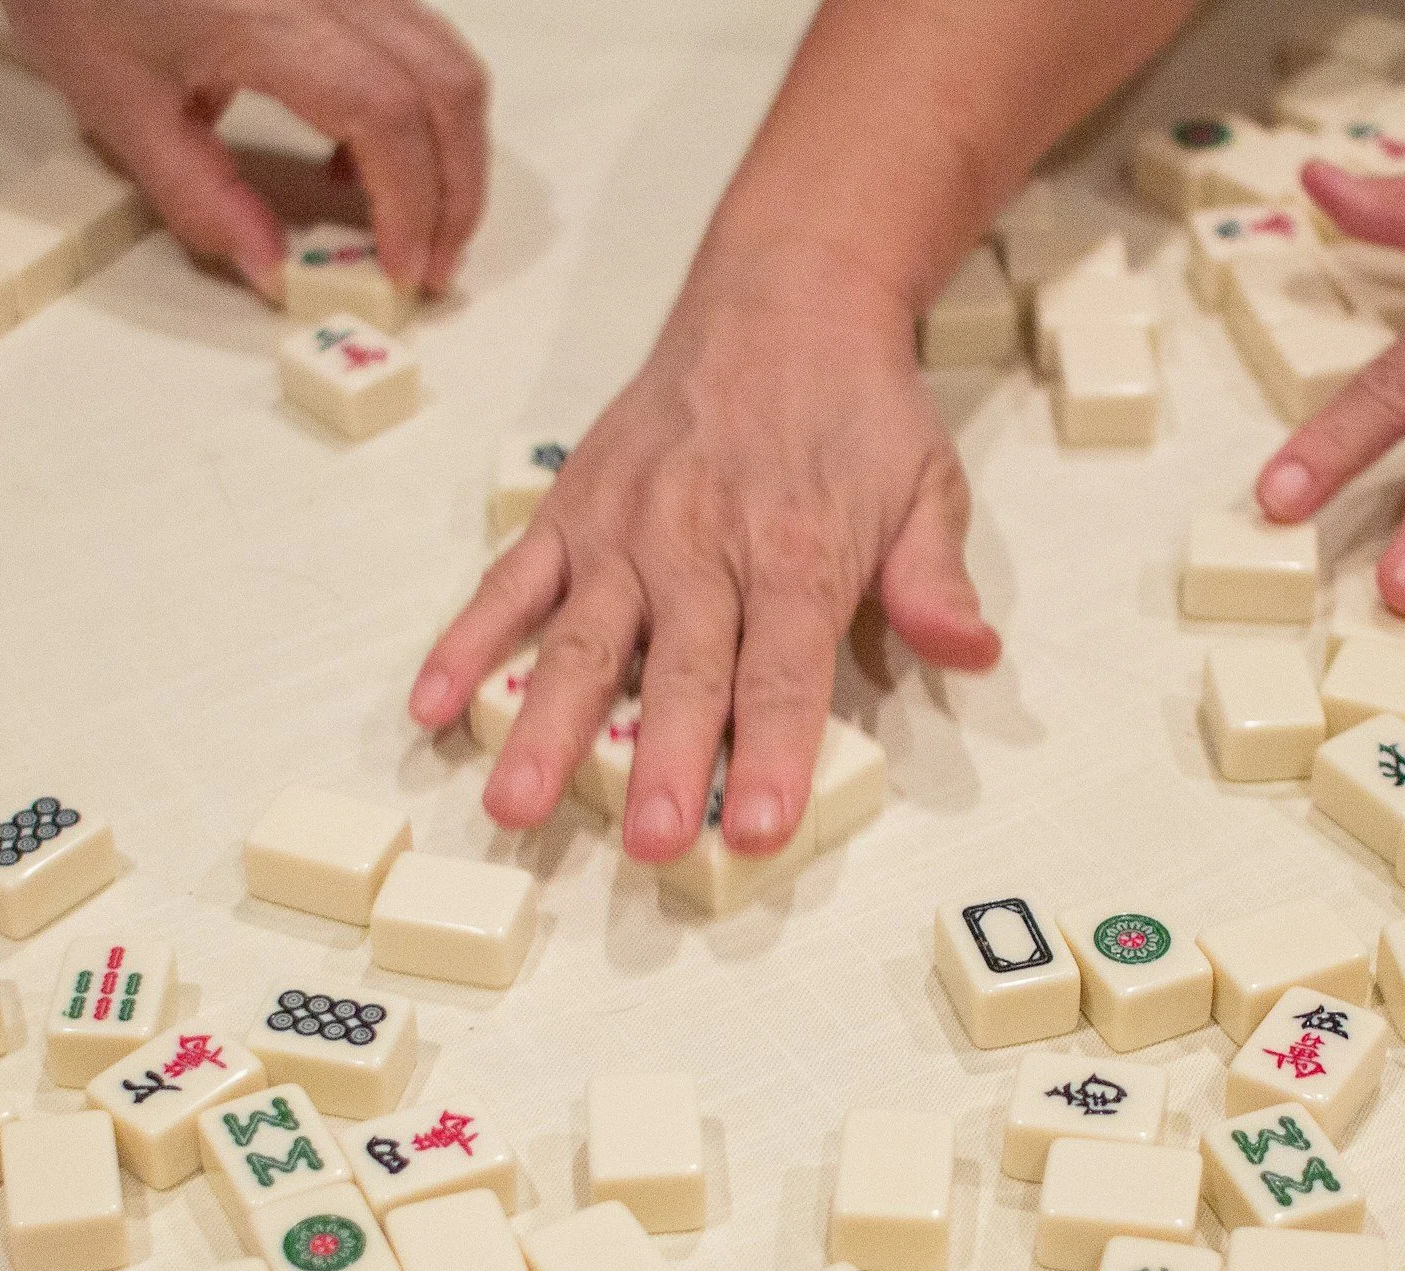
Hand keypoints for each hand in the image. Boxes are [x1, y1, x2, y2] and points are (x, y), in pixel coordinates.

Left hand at [4, 0, 487, 299]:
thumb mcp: (119, 104)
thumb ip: (200, 194)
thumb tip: (269, 265)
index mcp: (268, 17)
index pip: (386, 117)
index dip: (412, 206)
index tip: (400, 268)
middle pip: (447, 87)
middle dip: (457, 191)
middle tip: (432, 263)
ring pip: (447, 58)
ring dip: (450, 151)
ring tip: (415, 223)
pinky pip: (415, 37)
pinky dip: (419, 108)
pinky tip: (363, 158)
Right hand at [409, 249, 998, 862]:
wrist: (784, 293)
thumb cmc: (856, 410)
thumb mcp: (926, 483)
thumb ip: (934, 579)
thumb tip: (971, 653)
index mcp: (793, 549)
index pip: (784, 671)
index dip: (774, 752)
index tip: (760, 828)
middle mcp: (699, 543)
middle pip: (681, 671)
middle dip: (665, 761)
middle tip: (651, 844)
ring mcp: (623, 529)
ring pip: (581, 642)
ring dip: (546, 727)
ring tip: (515, 805)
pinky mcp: (569, 509)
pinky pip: (508, 582)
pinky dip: (466, 642)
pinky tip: (433, 708)